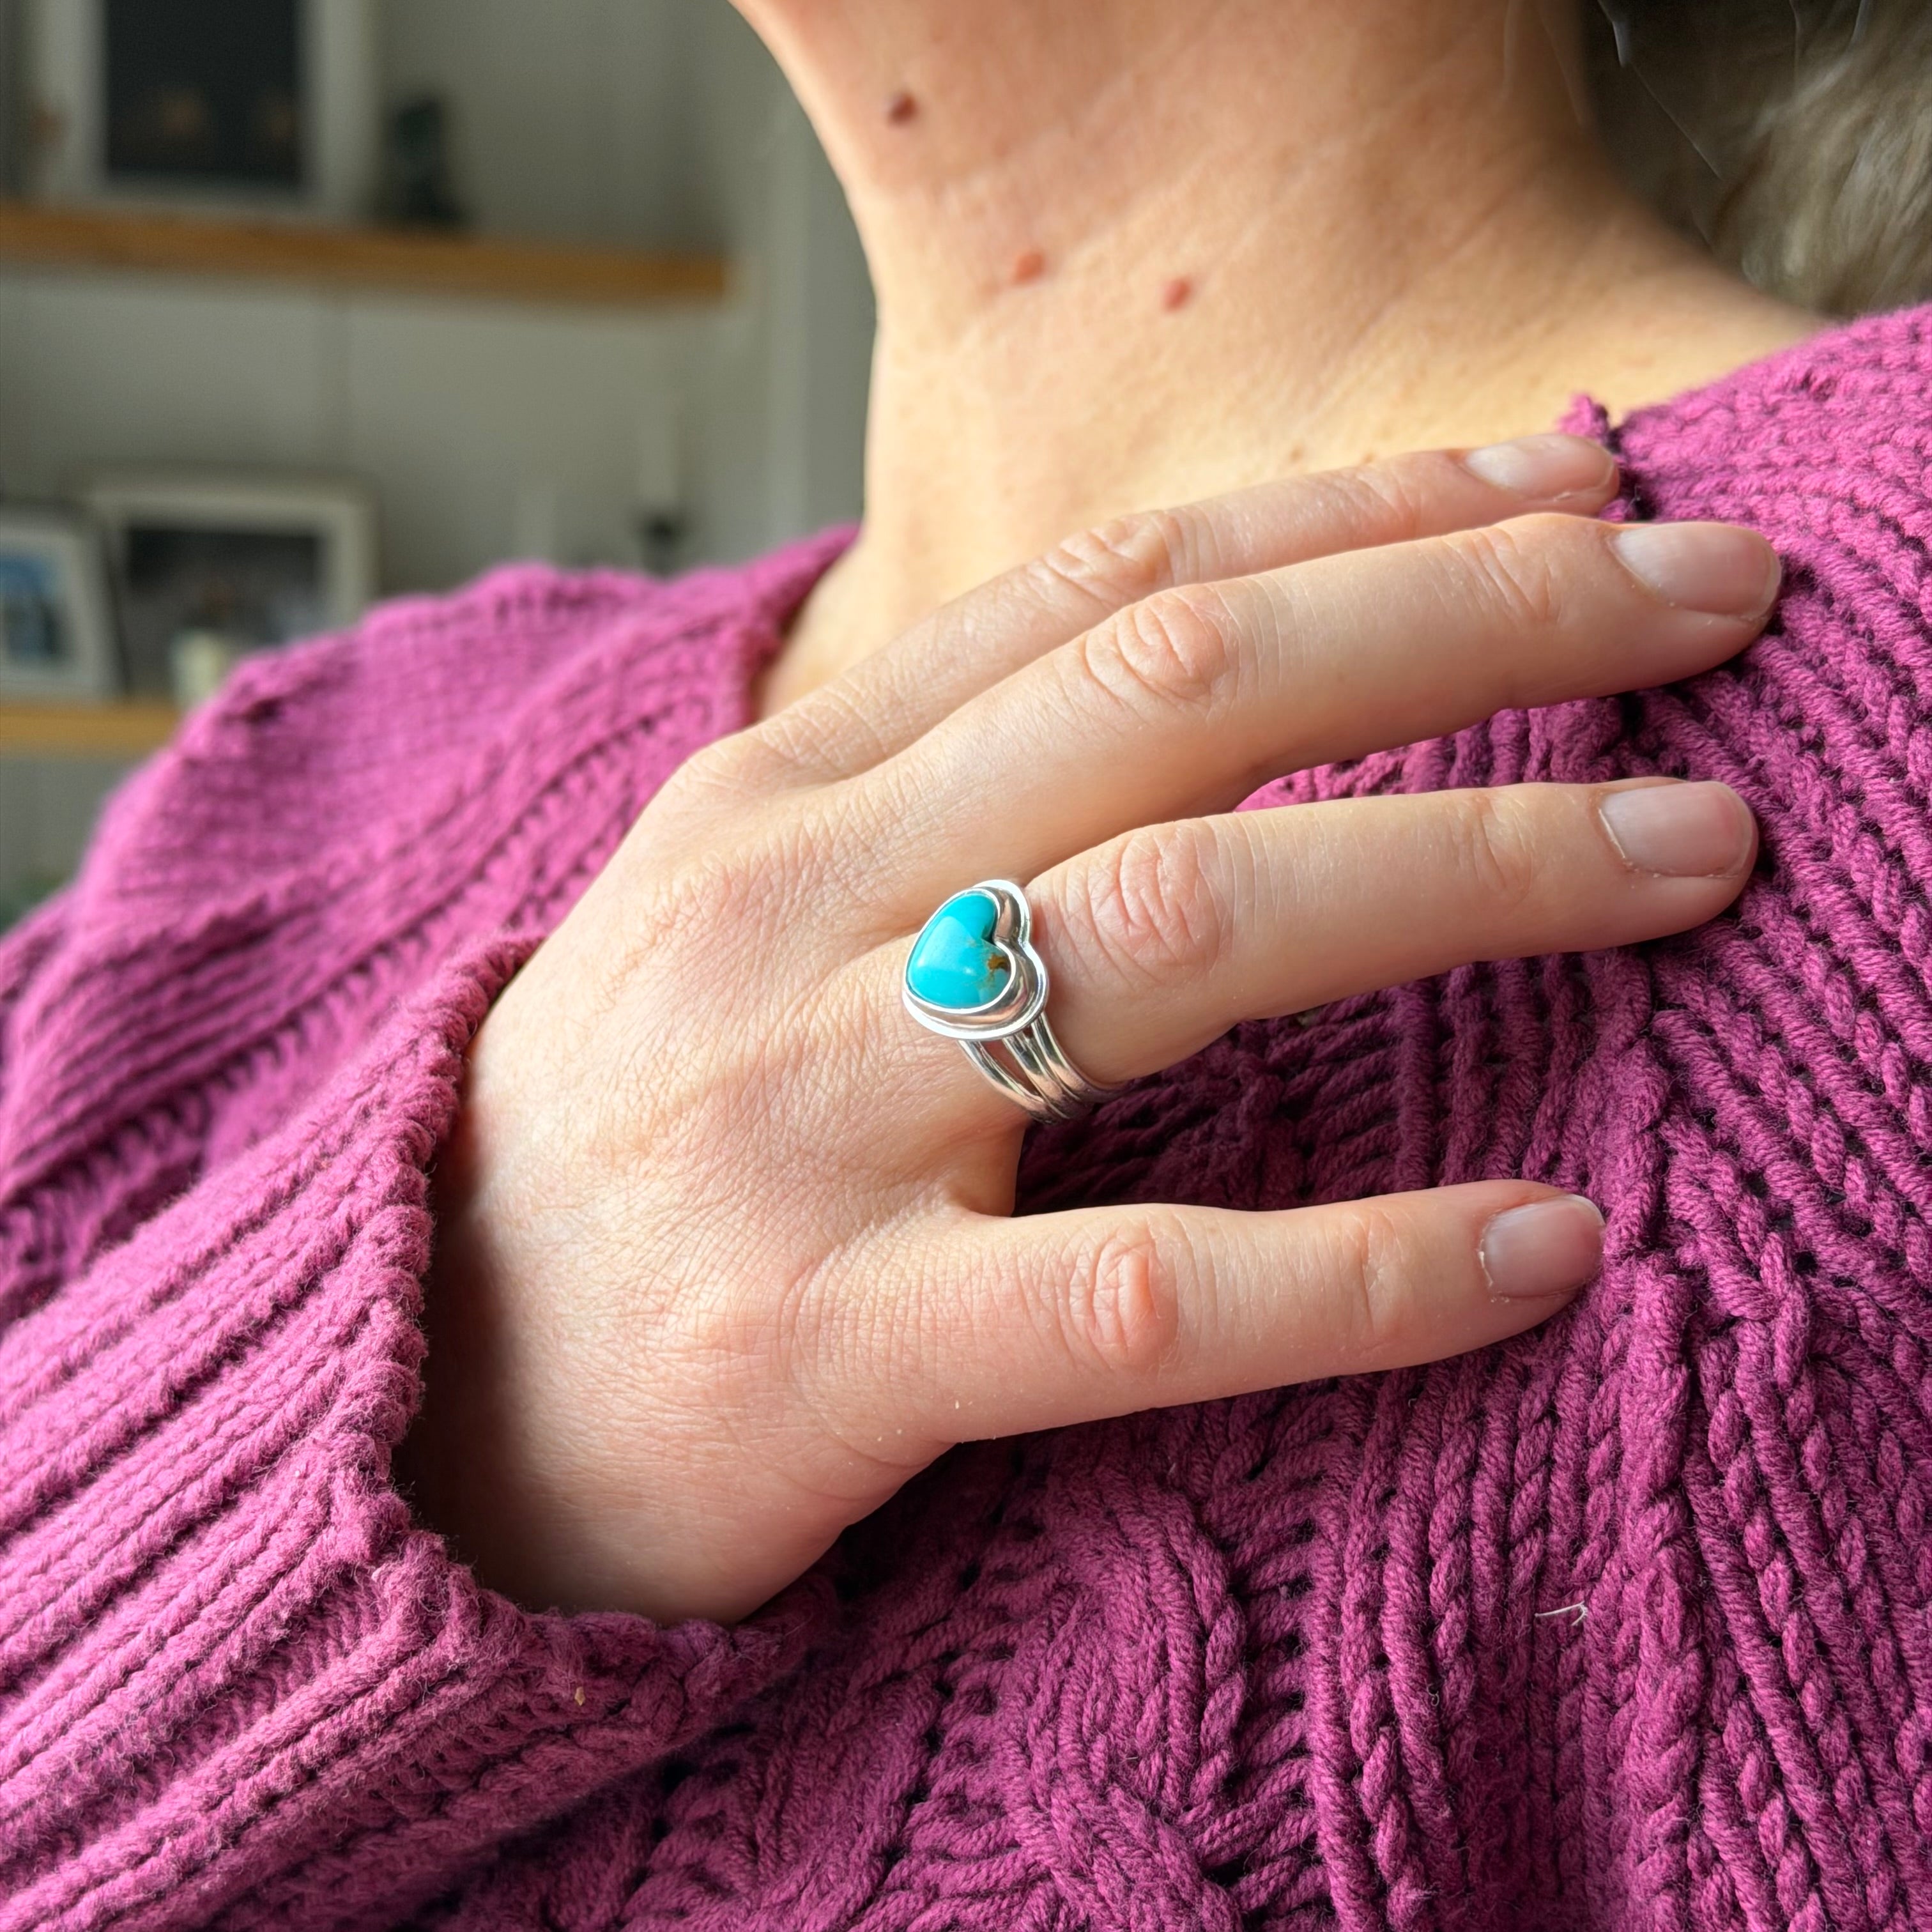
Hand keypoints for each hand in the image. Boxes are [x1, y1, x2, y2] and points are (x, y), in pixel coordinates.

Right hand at [401, 434, 1774, 1622]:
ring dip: (1473, 874)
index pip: (1114, 586)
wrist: (415, 1392)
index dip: (1360, 514)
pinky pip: (1141, 1291)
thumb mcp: (754, 903)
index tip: (1571, 485)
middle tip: (1714, 602)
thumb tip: (1200, 683)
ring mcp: (812, 1116)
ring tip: (1694, 854)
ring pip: (1185, 935)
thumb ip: (945, 790)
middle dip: (1477, 622)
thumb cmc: (628, 1137)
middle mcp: (805, 906)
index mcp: (794, 787)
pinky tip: (1540, 1249)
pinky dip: (1362, 1270)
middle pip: (1187, 694)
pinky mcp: (831, 1344)